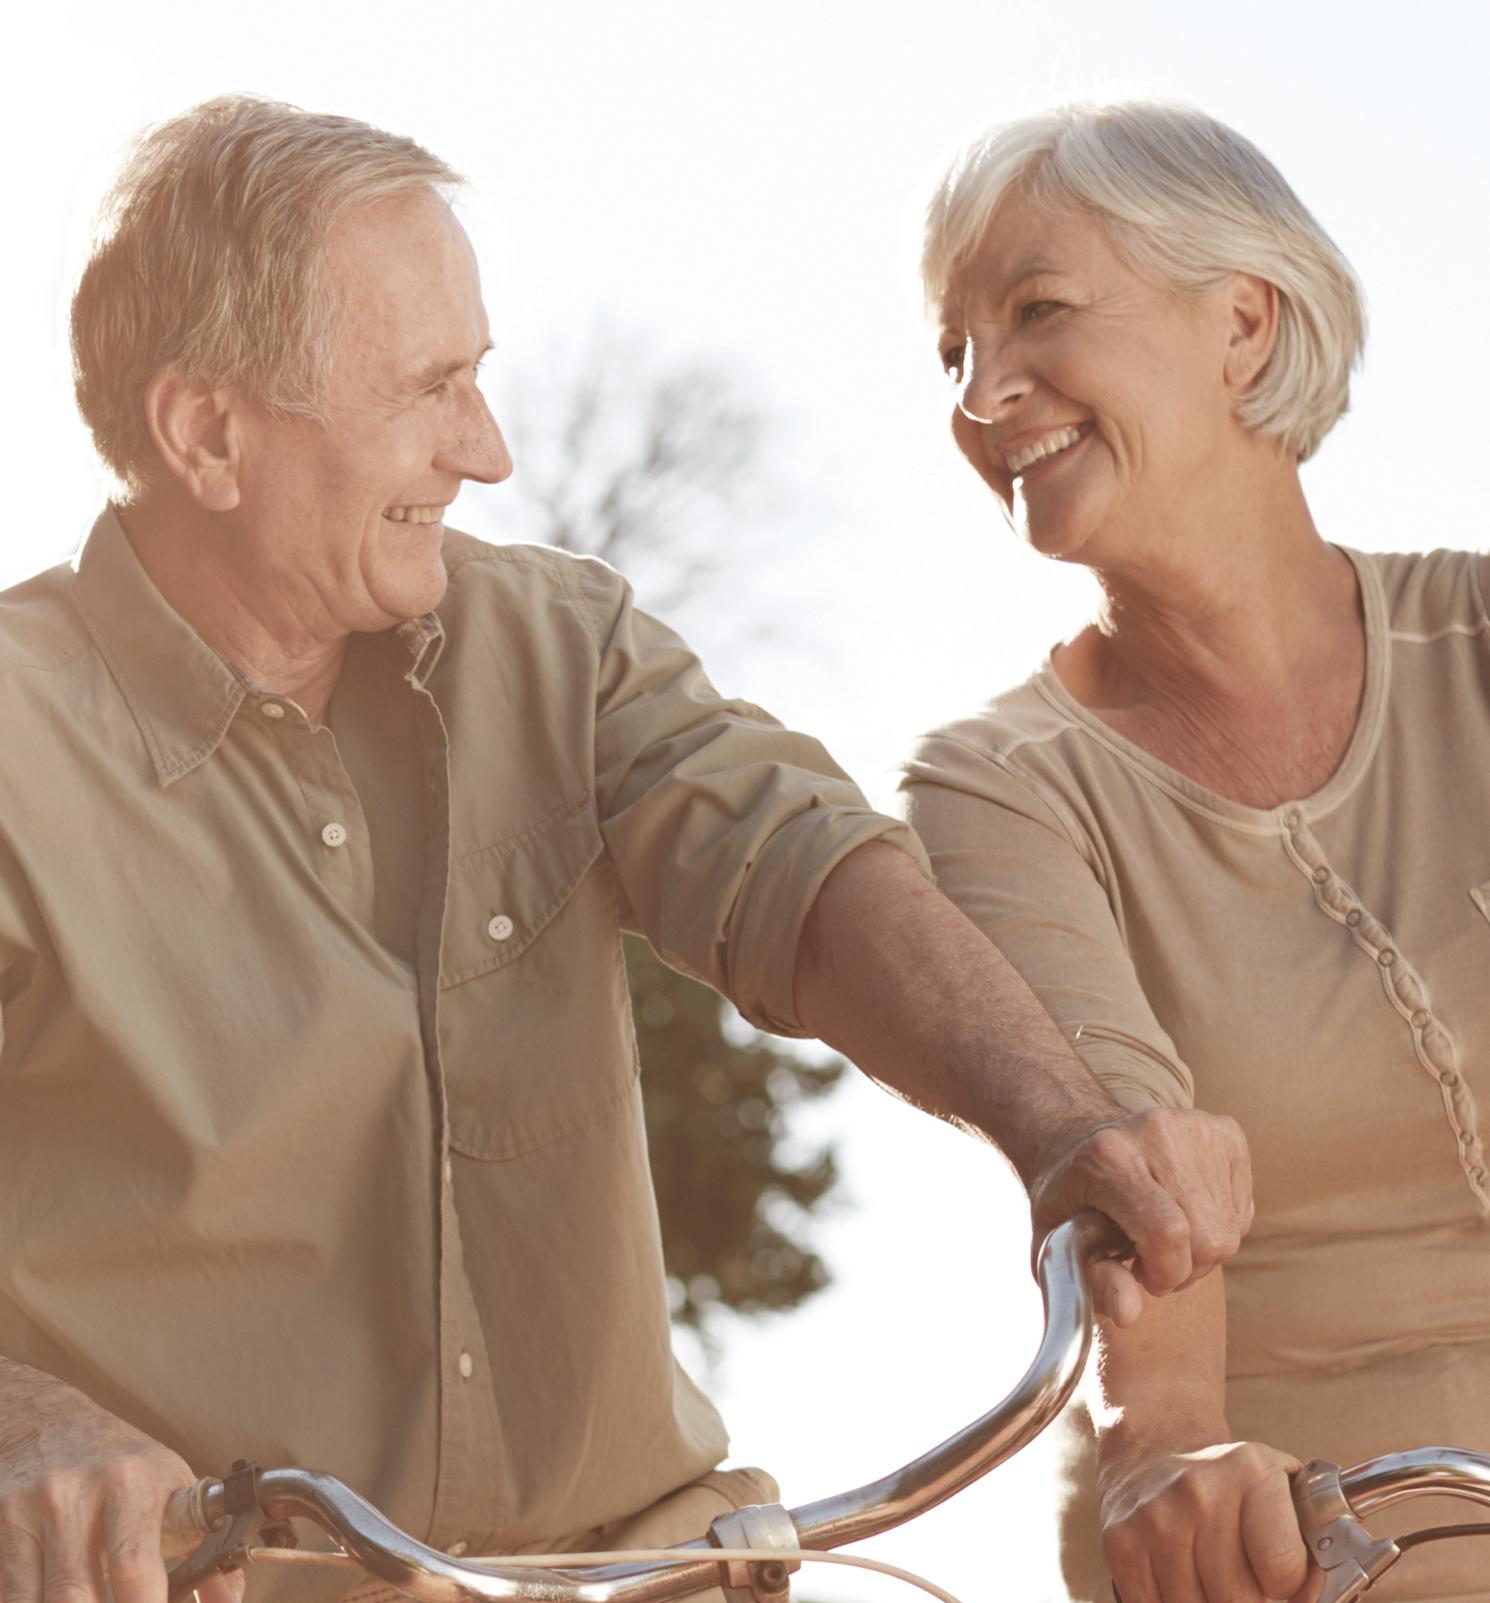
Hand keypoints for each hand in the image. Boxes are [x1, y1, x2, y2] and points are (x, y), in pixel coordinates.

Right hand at [0, 1361, 242, 1602]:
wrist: (47, 1420)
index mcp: (134, 1483)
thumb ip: (202, 1546)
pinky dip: (28, 1602)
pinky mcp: (0, 1525)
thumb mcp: (170, 1488)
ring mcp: (31, 1511)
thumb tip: (226, 1600)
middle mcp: (78, 1494)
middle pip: (76, 1596)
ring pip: (34, 1602)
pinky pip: (10, 1594)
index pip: (135, 1565)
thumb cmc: (122, 1464)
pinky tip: (54, 1597)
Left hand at [1029, 1107, 1252, 1326]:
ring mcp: (1195, 1126)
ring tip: (1163, 1237)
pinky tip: (1184, 1213)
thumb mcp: (1058, 1246)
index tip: (1142, 1276)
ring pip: (1228, 1231)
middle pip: (1208, 1237)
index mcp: (1107, 1156)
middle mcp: (1154, 1131)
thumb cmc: (1069, 1202)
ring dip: (1201, 1252)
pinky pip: (1241, 1211)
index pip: (1167, 1232)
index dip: (1164, 1273)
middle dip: (1183, 1269)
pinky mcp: (1226, 1131)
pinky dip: (1218, 1227)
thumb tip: (1129, 1313)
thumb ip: (1090, 1282)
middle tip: (1149, 1259)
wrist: (1079, 1140)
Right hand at [1100, 1435, 1314, 1602]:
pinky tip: (1179, 1581)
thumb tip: (1309, 1594)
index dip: (1289, 1590)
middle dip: (1247, 1601)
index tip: (1280, 1580)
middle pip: (1239, 1599)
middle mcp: (1198, 1492)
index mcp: (1248, 1473)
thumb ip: (1308, 1538)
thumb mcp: (1277, 1484)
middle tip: (1243, 1582)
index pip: (1283, 1571)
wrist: (1151, 1445)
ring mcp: (1154, 1520)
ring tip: (1209, 1579)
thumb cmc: (1226, 1479)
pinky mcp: (1120, 1543)